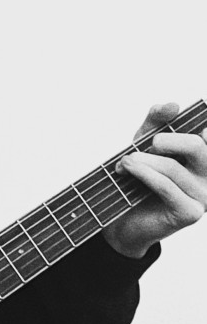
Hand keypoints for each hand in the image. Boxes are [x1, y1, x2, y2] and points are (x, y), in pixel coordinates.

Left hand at [103, 103, 206, 257]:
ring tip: (124, 162)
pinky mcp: (191, 213)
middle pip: (196, 145)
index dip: (204, 126)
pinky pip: (165, 186)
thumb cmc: (138, 178)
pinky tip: (127, 169)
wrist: (123, 218)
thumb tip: (172, 105)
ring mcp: (204, 196)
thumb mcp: (144, 143)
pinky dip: (142, 174)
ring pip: (173, 167)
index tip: (195, 126)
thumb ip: (157, 121)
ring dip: (141, 160)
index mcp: (206, 155)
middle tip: (148, 144)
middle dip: (166, 140)